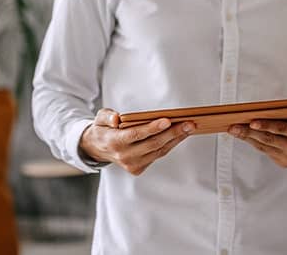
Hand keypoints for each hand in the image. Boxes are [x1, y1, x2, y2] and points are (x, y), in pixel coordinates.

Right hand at [79, 108, 193, 175]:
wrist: (97, 149)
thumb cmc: (103, 129)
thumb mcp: (100, 118)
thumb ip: (107, 117)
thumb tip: (116, 118)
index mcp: (114, 142)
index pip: (136, 134)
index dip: (152, 128)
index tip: (167, 120)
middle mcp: (124, 156)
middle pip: (153, 144)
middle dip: (173, 133)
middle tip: (189, 123)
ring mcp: (132, 164)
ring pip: (158, 151)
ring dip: (176, 139)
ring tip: (189, 127)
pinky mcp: (138, 169)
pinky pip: (158, 155)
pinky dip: (170, 145)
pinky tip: (180, 135)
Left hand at [228, 119, 286, 167]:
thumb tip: (262, 108)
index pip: (281, 128)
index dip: (266, 125)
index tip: (251, 122)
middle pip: (268, 139)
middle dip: (248, 132)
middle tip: (233, 127)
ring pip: (264, 146)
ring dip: (247, 138)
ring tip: (234, 130)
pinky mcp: (284, 163)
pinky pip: (266, 152)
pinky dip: (254, 143)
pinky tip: (244, 137)